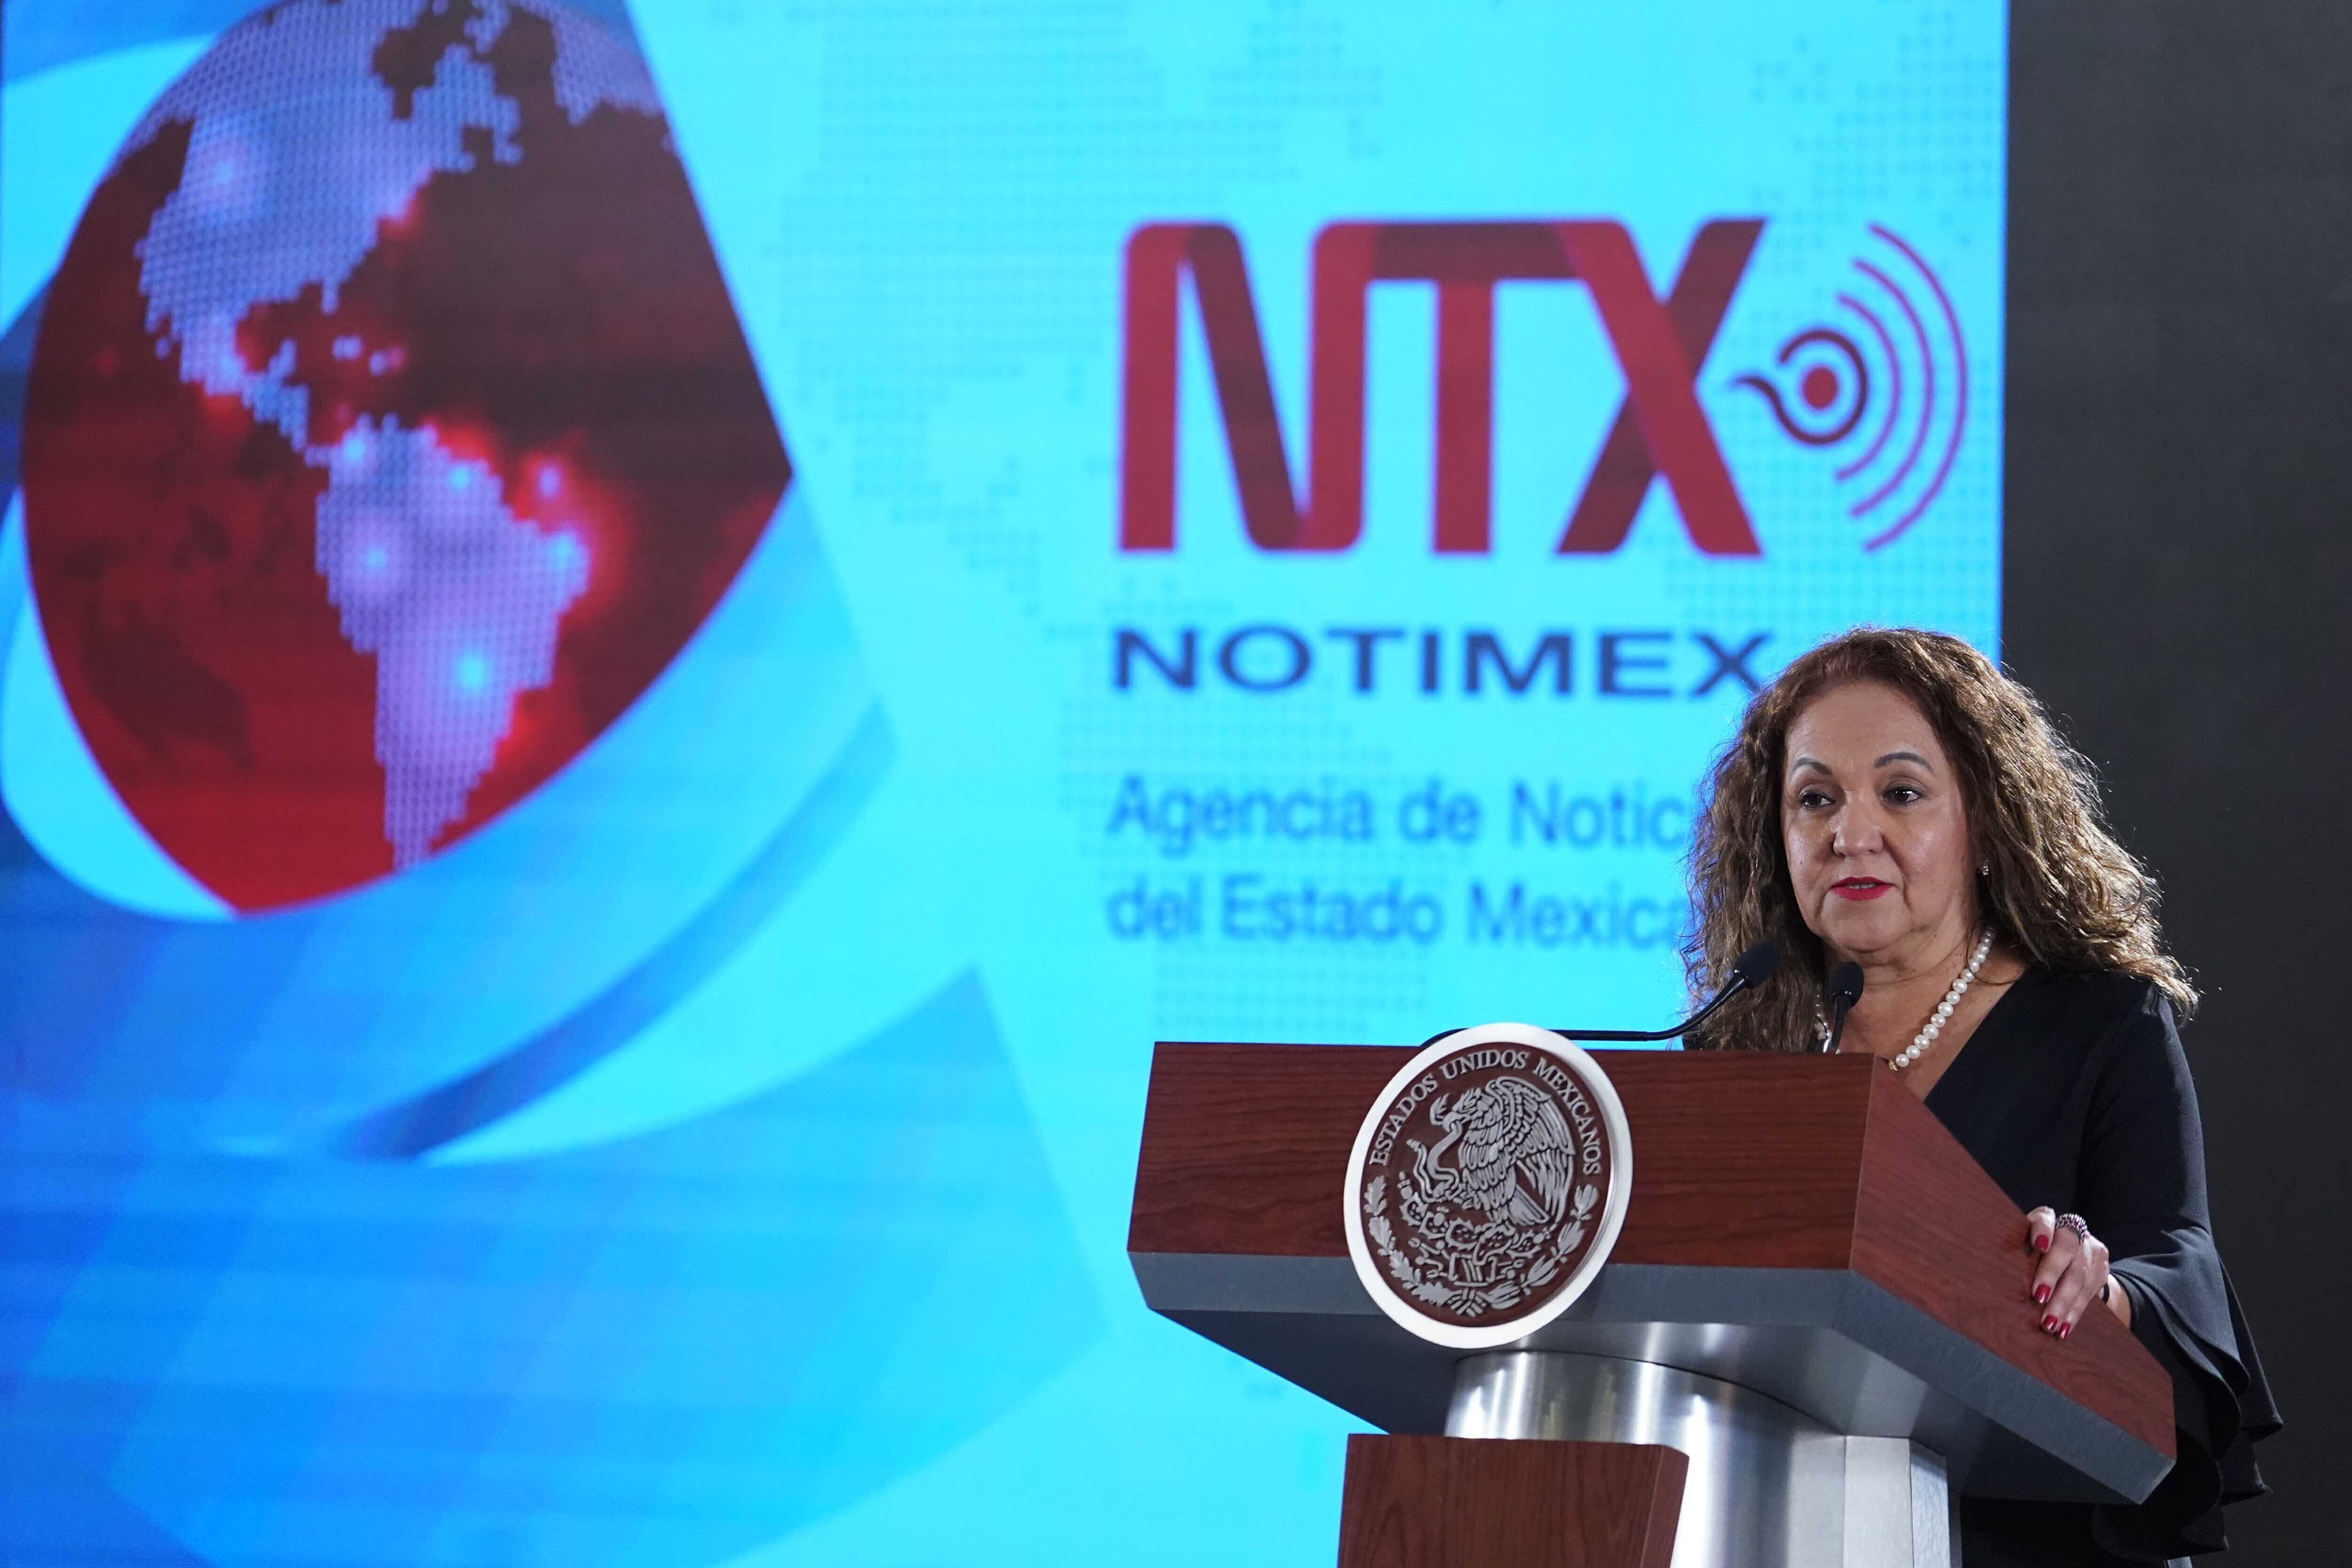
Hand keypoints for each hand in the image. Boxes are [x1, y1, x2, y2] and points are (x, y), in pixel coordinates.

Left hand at [2024, 1207, 2130, 1336]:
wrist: (2077, 1258)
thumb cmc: (2034, 1255)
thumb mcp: (2025, 1248)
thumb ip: (2017, 1254)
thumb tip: (1988, 1277)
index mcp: (2047, 1220)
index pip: (2045, 1217)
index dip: (2043, 1230)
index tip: (2040, 1245)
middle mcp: (2071, 1230)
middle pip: (2065, 1250)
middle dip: (2052, 1275)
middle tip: (2038, 1298)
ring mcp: (2090, 1249)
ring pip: (2079, 1275)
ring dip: (2063, 1303)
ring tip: (2049, 1323)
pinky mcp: (2101, 1268)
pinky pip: (2089, 1293)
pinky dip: (2074, 1312)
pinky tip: (2063, 1327)